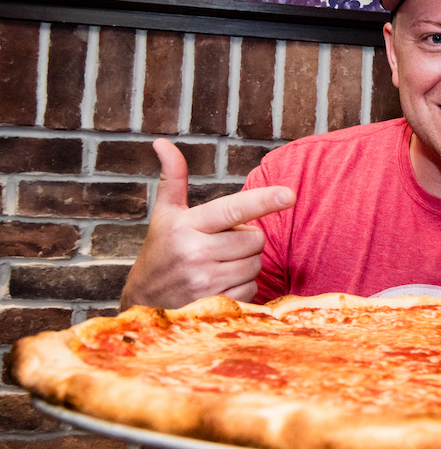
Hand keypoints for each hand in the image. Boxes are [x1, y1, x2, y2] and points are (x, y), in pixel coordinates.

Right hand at [120, 139, 295, 310]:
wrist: (143, 303)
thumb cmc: (160, 252)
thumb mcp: (165, 215)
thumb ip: (173, 179)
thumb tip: (162, 142)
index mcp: (187, 225)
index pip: (233, 209)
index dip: (264, 201)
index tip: (290, 195)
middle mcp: (195, 252)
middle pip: (255, 239)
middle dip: (246, 241)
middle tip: (220, 245)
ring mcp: (205, 281)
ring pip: (256, 265)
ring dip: (246, 263)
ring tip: (217, 265)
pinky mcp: (215, 305)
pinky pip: (251, 289)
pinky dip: (242, 287)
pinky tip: (219, 286)